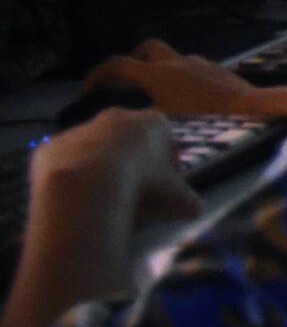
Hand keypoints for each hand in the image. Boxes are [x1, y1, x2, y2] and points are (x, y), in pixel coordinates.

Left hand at [30, 108, 201, 228]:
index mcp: (154, 123)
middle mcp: (117, 117)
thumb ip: (189, 201)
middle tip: (132, 192)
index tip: (164, 187)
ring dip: (98, 170)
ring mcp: (81, 130)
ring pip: (93, 150)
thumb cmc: (143, 186)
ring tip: (101, 201)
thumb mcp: (178, 199)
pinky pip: (64, 164)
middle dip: (130, 162)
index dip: (167, 164)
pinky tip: (75, 201)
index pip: (166, 139)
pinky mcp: (51, 147)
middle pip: (127, 140)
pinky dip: (70, 179)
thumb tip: (196, 210)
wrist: (86, 188)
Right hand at [83, 40, 265, 118]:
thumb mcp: (164, 122)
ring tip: (159, 92)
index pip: (117, 64)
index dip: (97, 74)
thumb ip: (140, 116)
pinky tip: (187, 96)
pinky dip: (182, 75)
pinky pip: (192, 66)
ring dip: (160, 67)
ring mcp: (198, 62)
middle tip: (129, 79)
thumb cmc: (204, 117)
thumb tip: (122, 119)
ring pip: (171, 55)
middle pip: (146, 47)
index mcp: (157, 74)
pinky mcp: (216, 68)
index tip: (89, 88)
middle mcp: (175, 62)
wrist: (248, 106)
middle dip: (134, 59)